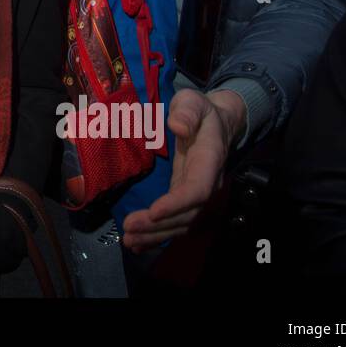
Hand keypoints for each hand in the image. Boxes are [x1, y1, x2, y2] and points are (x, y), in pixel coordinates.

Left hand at [121, 88, 246, 251]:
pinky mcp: (185, 198)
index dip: (177, 203)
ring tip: (129, 240)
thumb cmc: (200, 110)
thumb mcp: (193, 101)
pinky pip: (175, 222)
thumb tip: (178, 126)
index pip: (198, 189)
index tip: (154, 211)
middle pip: (187, 214)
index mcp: (210, 160)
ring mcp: (198, 194)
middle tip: (129, 229)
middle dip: (159, 225)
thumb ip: (187, 111)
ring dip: (155, 235)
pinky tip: (137, 244)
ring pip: (180, 223)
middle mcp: (207, 183)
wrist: (216, 123)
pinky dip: (157, 235)